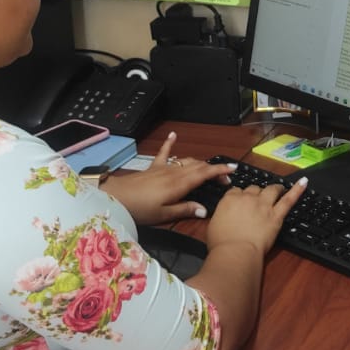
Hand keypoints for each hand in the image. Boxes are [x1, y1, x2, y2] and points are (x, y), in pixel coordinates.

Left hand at [100, 132, 234, 225]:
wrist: (116, 198)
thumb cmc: (140, 209)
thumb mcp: (164, 214)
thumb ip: (185, 210)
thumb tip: (205, 209)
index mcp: (179, 184)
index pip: (205, 174)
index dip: (220, 171)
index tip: (232, 169)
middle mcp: (174, 172)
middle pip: (198, 166)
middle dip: (214, 169)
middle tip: (225, 178)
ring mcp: (163, 167)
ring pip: (186, 160)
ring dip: (200, 162)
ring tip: (209, 168)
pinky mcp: (153, 167)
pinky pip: (164, 152)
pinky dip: (170, 143)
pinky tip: (173, 135)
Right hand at [206, 178, 308, 258]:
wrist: (236, 252)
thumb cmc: (222, 243)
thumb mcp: (213, 225)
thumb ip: (220, 215)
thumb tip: (223, 216)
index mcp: (230, 199)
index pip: (236, 190)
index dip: (240, 195)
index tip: (241, 199)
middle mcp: (247, 198)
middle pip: (254, 189)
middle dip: (256, 192)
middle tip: (258, 199)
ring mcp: (263, 205)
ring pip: (271, 189)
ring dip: (275, 188)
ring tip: (278, 188)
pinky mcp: (276, 215)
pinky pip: (289, 200)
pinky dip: (297, 190)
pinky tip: (303, 182)